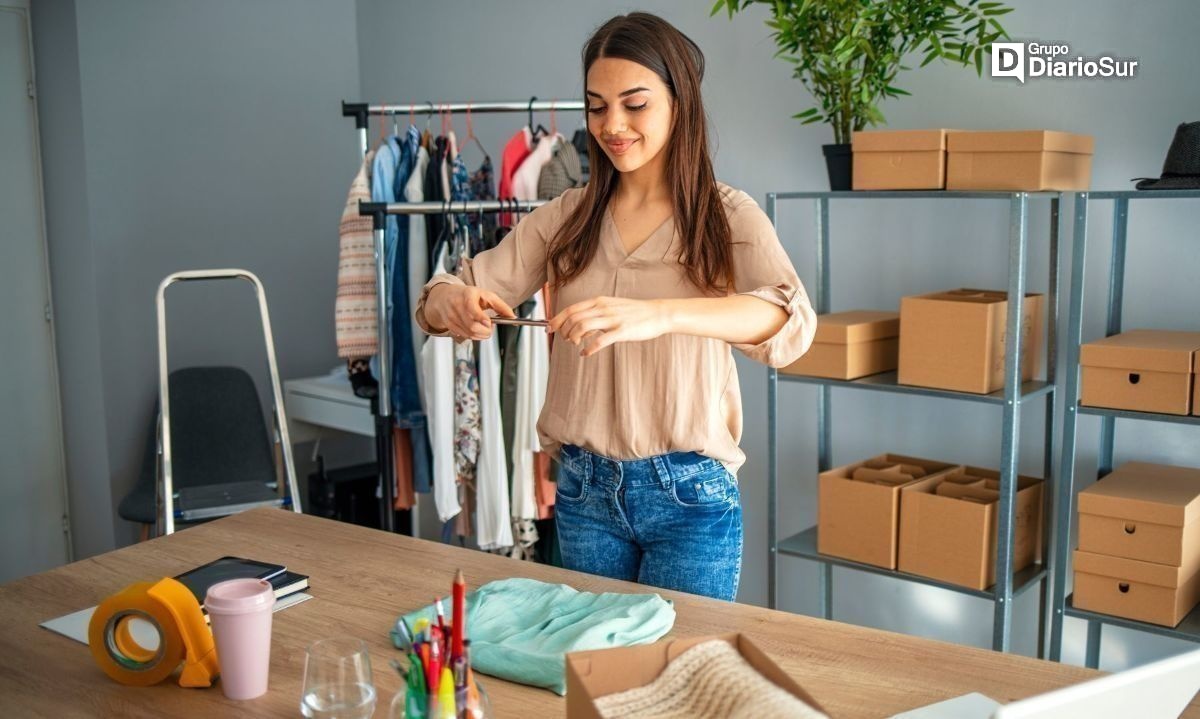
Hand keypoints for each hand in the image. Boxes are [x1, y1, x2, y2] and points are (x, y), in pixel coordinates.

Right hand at [426, 284, 515, 341]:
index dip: (481, 318)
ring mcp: (451, 316)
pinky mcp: (449, 325)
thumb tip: (513, 317)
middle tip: (491, 327)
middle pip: (472, 326)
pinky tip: (475, 328)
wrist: (445, 296)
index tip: (489, 323)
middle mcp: (456, 305)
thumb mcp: (486, 295)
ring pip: (469, 333)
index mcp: (467, 295)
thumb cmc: (469, 295)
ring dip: (480, 334)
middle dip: (485, 331)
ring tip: (484, 327)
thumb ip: (501, 306)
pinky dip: (473, 335)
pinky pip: (464, 336)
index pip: (472, 308)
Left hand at [548, 296, 669, 356]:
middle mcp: (603, 307)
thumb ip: (594, 316)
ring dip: (574, 337)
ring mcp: (613, 319)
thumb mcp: (611, 308)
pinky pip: (600, 340)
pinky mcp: (622, 331)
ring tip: (576, 344)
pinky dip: (589, 348)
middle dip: (564, 330)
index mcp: (599, 301)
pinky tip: (586, 353)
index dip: (557, 319)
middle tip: (566, 340)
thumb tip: (577, 328)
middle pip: (574, 318)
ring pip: (583, 326)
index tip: (549, 328)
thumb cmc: (633, 313)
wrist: (656, 314)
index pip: (571, 309)